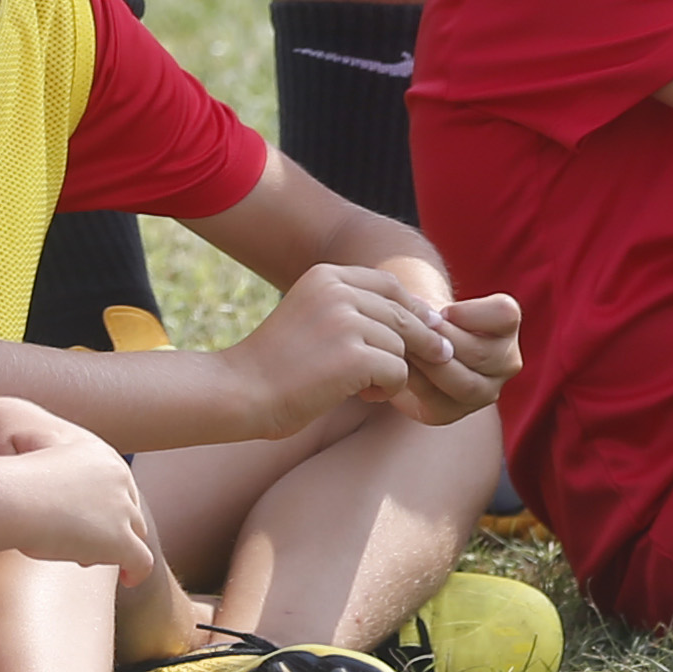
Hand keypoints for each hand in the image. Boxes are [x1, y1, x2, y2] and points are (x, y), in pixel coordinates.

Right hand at [0, 438, 171, 578]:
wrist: (10, 496)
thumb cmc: (11, 481)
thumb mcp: (34, 464)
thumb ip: (49, 472)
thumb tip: (39, 474)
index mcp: (101, 455)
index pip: (119, 485)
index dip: (105, 508)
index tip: (87, 522)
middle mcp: (119, 477)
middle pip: (129, 509)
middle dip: (113, 529)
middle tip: (83, 544)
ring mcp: (122, 508)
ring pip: (134, 535)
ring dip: (116, 548)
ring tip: (84, 557)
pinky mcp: (120, 539)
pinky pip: (142, 560)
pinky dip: (137, 571)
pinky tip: (128, 579)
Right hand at [227, 264, 445, 435]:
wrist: (240, 391)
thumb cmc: (277, 364)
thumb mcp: (312, 316)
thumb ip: (353, 308)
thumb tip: (423, 316)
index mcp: (325, 275)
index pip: (389, 284)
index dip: (414, 308)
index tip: (428, 330)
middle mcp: (337, 290)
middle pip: (403, 314)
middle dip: (421, 342)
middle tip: (432, 362)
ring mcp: (346, 322)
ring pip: (402, 347)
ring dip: (392, 371)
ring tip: (364, 387)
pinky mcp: (354, 356)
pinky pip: (398, 372)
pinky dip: (388, 390)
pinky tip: (363, 396)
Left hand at [389, 289, 521, 424]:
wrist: (410, 342)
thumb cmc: (424, 314)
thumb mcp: (434, 302)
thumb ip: (433, 307)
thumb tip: (420, 316)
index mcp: (506, 324)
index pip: (505, 314)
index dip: (470, 314)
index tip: (444, 311)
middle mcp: (505, 362)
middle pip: (480, 354)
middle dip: (443, 342)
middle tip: (413, 330)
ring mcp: (483, 392)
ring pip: (464, 384)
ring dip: (430, 364)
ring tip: (406, 347)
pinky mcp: (452, 412)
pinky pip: (437, 400)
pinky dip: (416, 381)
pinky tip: (400, 366)